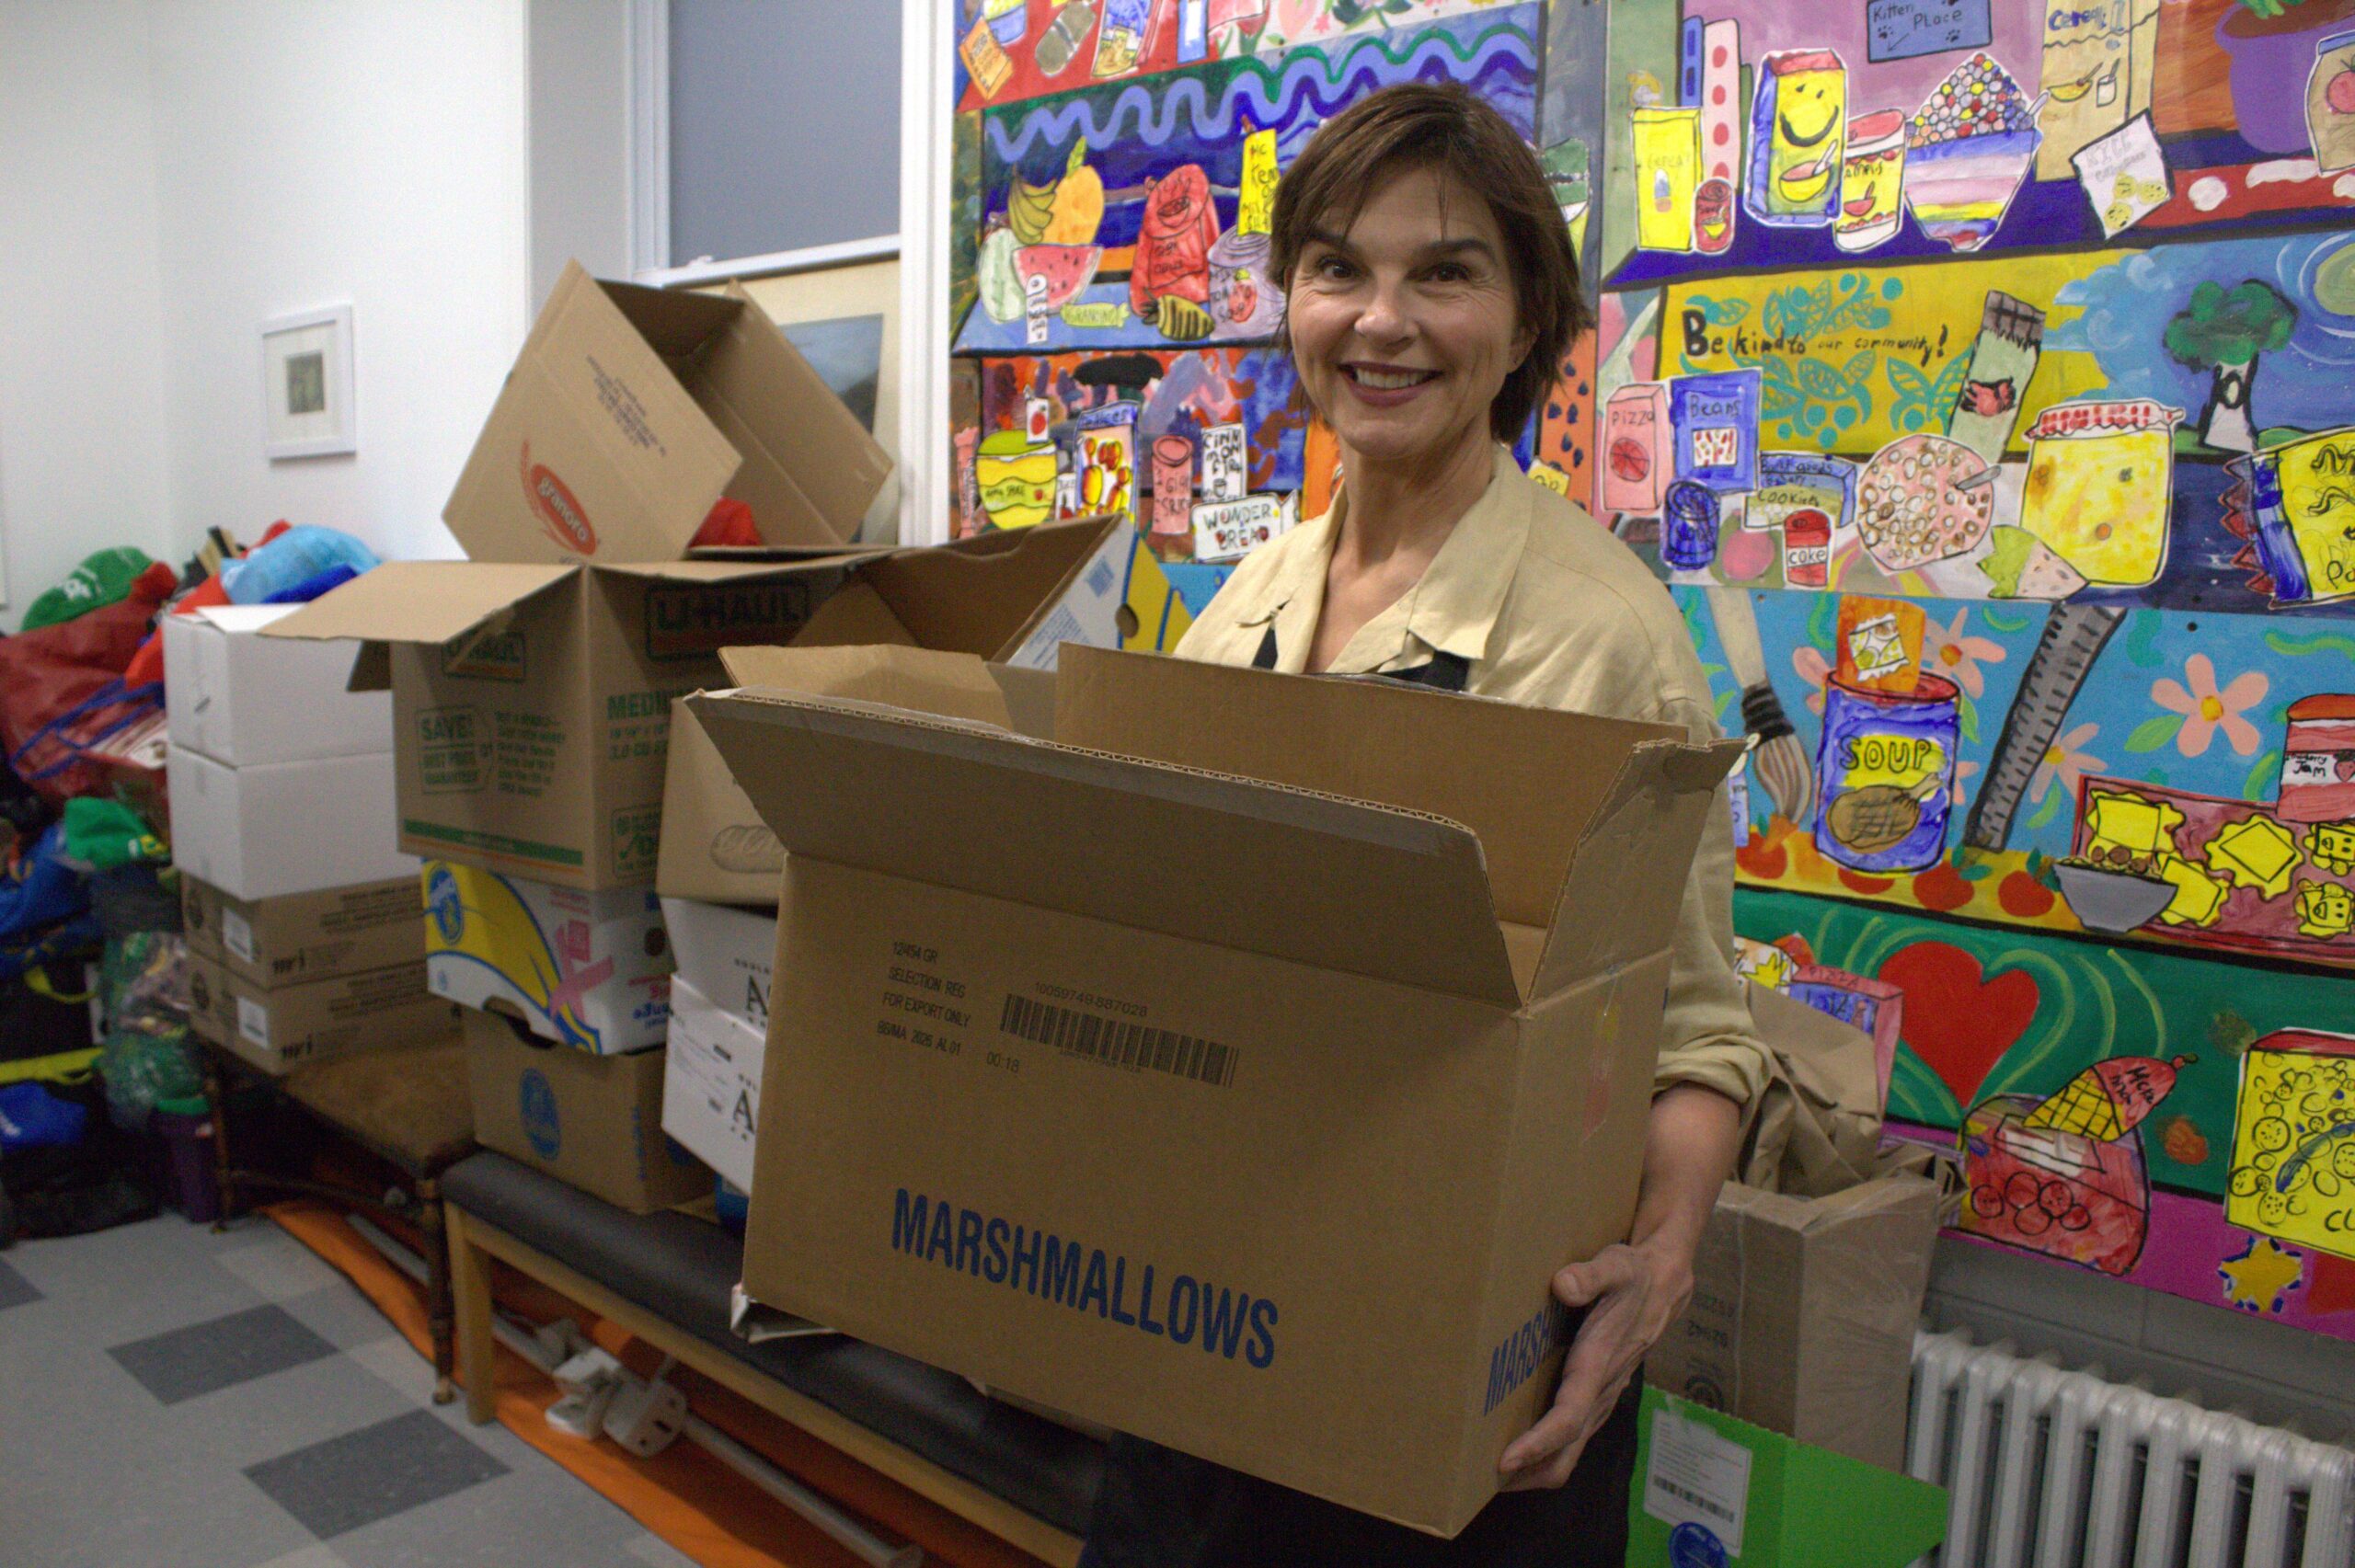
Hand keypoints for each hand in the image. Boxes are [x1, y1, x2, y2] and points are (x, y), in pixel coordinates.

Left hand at [1495, 1239, 1693, 1490]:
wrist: (1665, 1287)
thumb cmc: (1634, 1276)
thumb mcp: (1617, 1265)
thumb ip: (1591, 1274)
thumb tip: (1563, 1284)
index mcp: (1599, 1364)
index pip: (1568, 1417)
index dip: (1538, 1443)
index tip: (1506, 1460)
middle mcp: (1601, 1390)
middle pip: (1567, 1451)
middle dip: (1531, 1473)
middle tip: (1485, 1483)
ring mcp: (1601, 1398)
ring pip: (1571, 1449)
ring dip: (1537, 1467)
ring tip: (1495, 1475)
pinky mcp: (1598, 1395)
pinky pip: (1573, 1436)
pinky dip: (1548, 1451)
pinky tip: (1522, 1446)